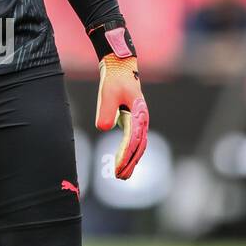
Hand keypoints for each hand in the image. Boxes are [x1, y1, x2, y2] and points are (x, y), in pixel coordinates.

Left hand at [94, 23, 148, 179]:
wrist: (121, 67)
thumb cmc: (114, 80)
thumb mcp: (107, 93)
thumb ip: (105, 111)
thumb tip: (104, 128)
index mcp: (139, 114)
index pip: (133, 140)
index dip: (126, 156)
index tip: (118, 168)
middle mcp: (142, 119)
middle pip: (139, 146)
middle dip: (130, 163)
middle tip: (120, 177)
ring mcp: (140, 121)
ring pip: (139, 146)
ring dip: (132, 161)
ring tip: (123, 176)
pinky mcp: (134, 121)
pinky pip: (134, 141)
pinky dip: (131, 153)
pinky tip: (124, 162)